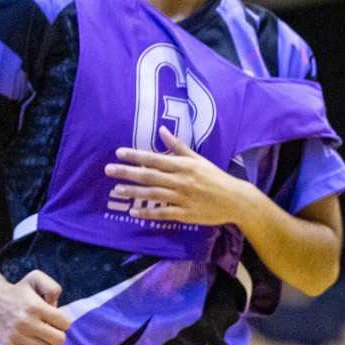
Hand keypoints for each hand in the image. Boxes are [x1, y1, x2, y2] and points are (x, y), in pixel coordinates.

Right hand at [0, 270, 71, 344]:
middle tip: (50, 329)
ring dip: (49, 344)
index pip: (64, 323)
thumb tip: (56, 309)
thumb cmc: (19, 291)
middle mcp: (26, 323)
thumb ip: (53, 288)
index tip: (55, 318)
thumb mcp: (36, 278)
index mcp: (35, 307)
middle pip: (59, 340)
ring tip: (42, 336)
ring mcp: (17, 337)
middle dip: (59, 334)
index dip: (63, 321)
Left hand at [105, 127, 258, 226]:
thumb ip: (178, 147)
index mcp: (185, 166)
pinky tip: (134, 212)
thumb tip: (162, 130)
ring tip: (116, 190)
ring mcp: (183, 198)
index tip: (119, 153)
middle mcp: (182, 181)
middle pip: (150, 176)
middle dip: (128, 173)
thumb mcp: (199, 159)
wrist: (235, 200)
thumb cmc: (215, 178)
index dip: (136, 156)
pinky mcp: (186, 214)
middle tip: (108, 170)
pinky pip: (163, 213)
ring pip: (154, 194)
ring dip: (134, 192)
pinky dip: (148, 213)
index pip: (156, 159)